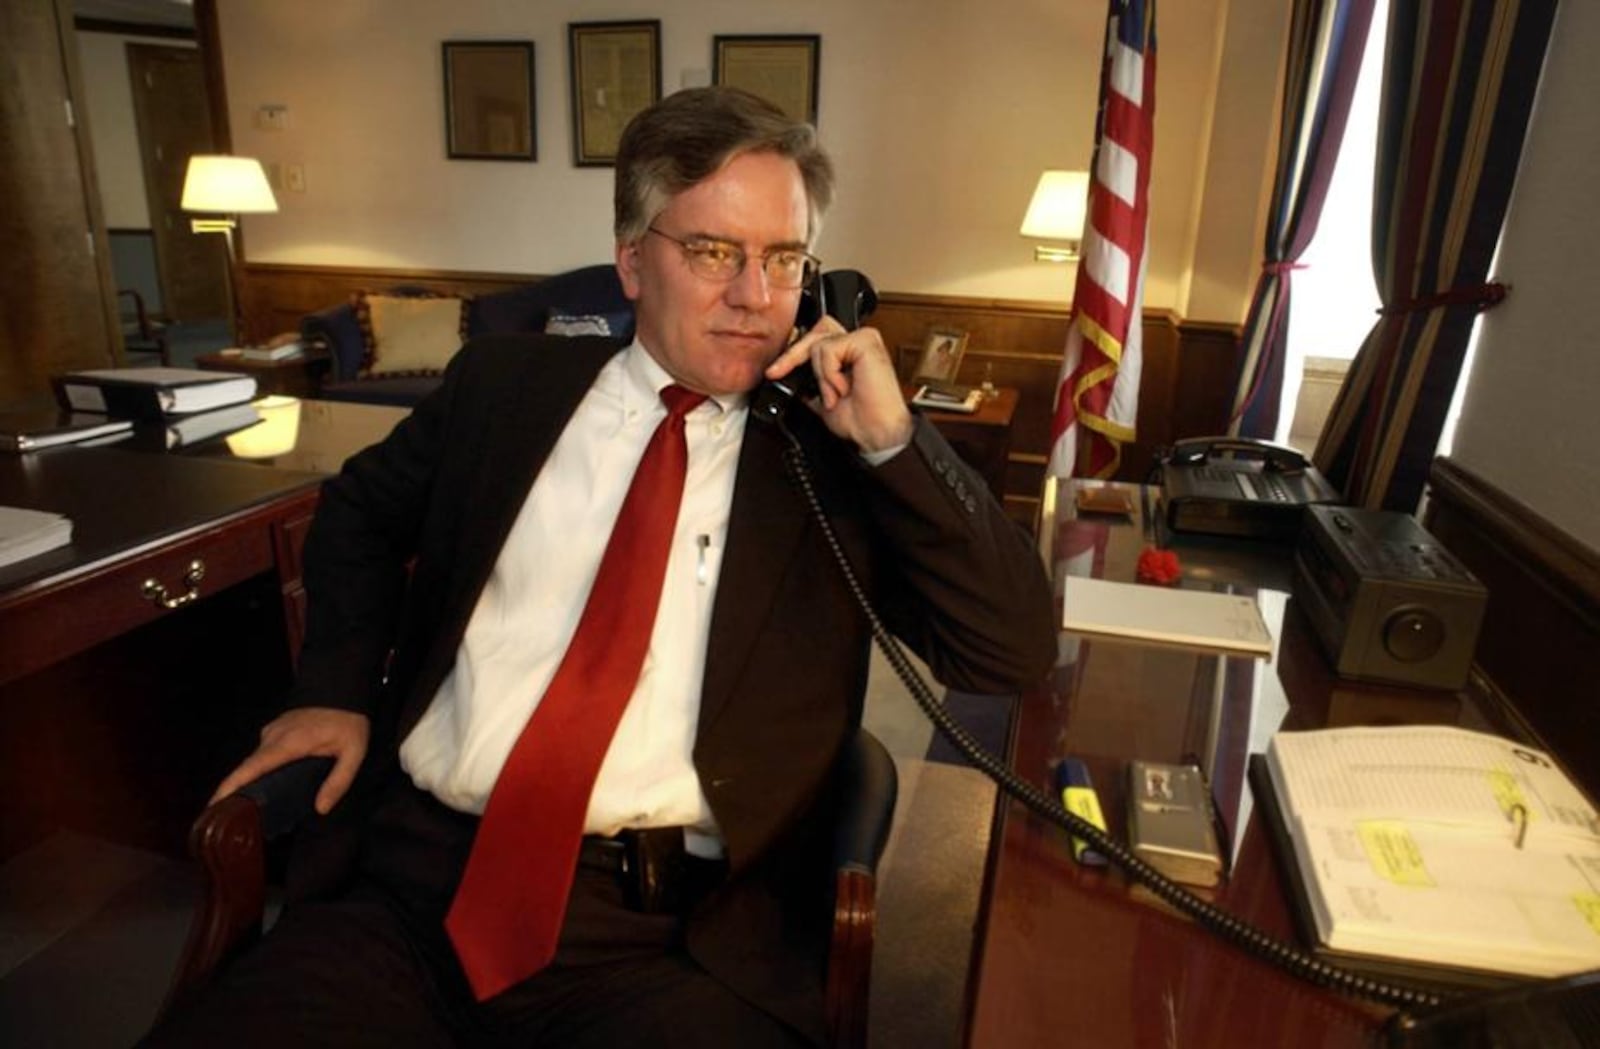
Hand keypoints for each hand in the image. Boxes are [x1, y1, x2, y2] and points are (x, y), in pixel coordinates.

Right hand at [211, 706, 370, 815]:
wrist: (342, 688)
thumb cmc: (348, 721)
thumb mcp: (353, 752)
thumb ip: (338, 781)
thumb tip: (321, 809)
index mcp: (288, 744)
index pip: (251, 768)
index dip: (230, 786)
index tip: (214, 804)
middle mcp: (273, 737)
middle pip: (246, 768)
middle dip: (233, 792)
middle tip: (228, 819)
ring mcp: (272, 732)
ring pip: (255, 761)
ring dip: (249, 781)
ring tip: (247, 809)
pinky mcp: (275, 730)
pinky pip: (262, 754)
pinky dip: (260, 770)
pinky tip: (268, 785)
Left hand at [765, 318, 912, 453]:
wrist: (876, 433)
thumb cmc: (860, 420)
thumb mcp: (821, 397)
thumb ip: (809, 381)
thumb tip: (786, 374)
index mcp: (849, 353)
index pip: (815, 337)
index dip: (793, 353)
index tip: (774, 371)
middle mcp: (857, 342)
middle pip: (813, 331)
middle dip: (793, 355)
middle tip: (778, 372)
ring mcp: (863, 339)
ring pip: (818, 343)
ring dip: (821, 375)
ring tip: (835, 394)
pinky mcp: (866, 342)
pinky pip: (829, 349)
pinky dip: (830, 374)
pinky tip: (844, 388)